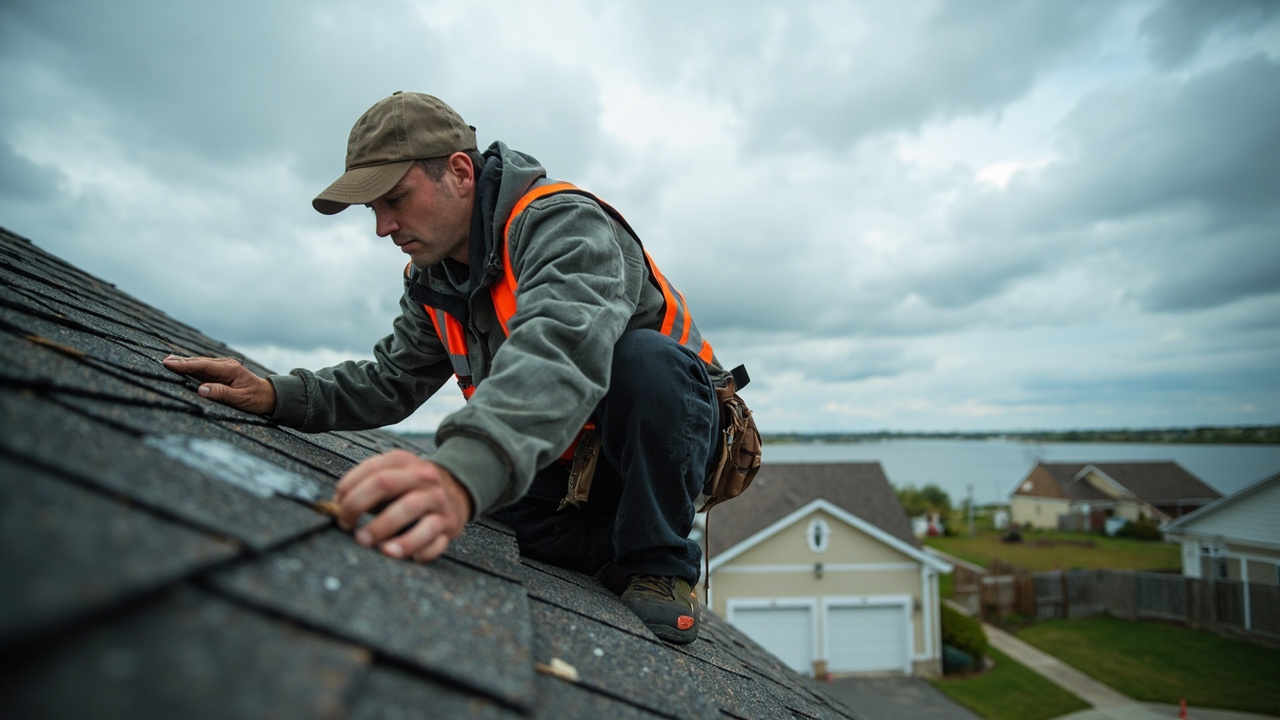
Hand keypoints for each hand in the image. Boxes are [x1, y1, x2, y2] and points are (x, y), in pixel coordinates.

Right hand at [162, 355, 276, 414]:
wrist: (270, 396)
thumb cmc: (257, 398)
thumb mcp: (240, 399)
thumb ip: (221, 394)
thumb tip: (200, 390)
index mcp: (229, 369)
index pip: (203, 365)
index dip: (185, 364)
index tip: (169, 363)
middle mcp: (225, 365)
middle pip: (199, 362)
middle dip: (181, 362)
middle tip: (163, 361)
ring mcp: (223, 368)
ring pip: (200, 365)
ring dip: (185, 364)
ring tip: (168, 362)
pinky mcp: (222, 374)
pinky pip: (204, 370)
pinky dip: (192, 369)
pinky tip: (181, 368)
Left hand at [333, 449, 473, 562]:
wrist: (459, 491)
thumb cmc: (414, 489)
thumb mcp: (395, 476)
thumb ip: (368, 484)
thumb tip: (338, 505)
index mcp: (405, 462)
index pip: (371, 470)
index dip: (349, 489)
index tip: (338, 508)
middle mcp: (423, 478)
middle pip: (386, 484)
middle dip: (359, 505)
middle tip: (346, 526)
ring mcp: (438, 500)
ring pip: (410, 509)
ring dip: (385, 528)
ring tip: (369, 544)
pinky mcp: (449, 524)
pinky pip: (433, 540)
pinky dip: (419, 550)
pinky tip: (405, 556)